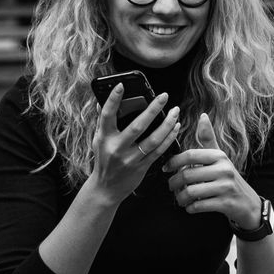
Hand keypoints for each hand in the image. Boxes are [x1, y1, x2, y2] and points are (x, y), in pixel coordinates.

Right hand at [91, 85, 182, 202]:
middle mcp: (117, 148)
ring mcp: (130, 159)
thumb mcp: (98, 140)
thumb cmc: (104, 160)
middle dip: (152, 109)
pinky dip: (169, 138)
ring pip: (153, 139)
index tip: (121, 85)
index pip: (107, 115)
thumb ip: (102, 122)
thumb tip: (101, 100)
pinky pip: (159, 151)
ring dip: (167, 124)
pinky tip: (175, 127)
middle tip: (164, 96)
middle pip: (138, 126)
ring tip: (175, 111)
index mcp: (104, 138)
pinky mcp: (142, 167)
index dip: (113, 99)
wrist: (107, 189)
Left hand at [163, 113, 260, 226]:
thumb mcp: (220, 158)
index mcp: (219, 156)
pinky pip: (199, 206)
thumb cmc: (228, 178)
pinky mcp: (226, 204)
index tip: (166, 168)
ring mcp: (226, 187)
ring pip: (191, 192)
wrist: (248, 203)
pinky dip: (190, 208)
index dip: (174, 161)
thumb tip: (203, 115)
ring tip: (180, 199)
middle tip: (171, 187)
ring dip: (180, 198)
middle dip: (174, 183)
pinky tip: (190, 207)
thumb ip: (208, 139)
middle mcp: (224, 169)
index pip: (190, 155)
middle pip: (187, 174)